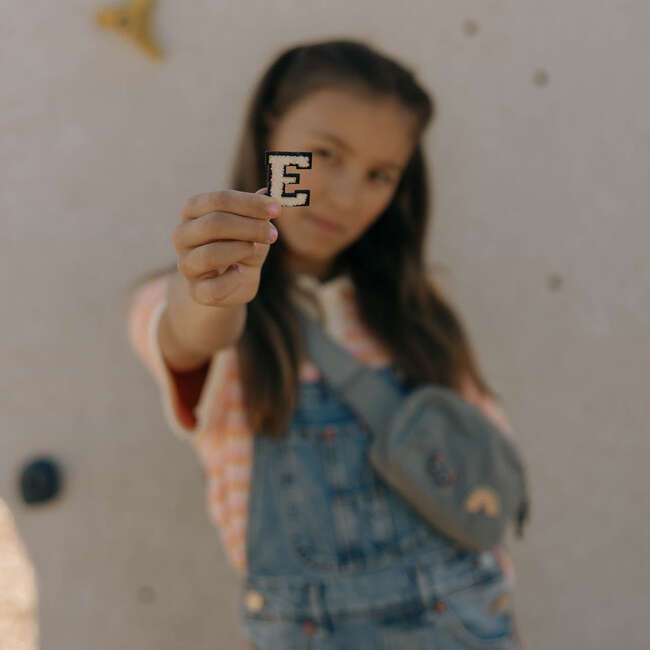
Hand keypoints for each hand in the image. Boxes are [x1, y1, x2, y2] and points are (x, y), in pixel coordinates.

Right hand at [172, 188, 279, 306]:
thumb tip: (268, 192)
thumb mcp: (253, 227)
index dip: (249, 203)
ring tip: (257, 249)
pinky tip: (241, 272)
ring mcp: (186, 264)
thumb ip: (258, 213)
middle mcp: (182, 235)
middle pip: (213, 224)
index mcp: (193, 211)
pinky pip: (213, 287)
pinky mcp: (196, 291)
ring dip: (241, 250)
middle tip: (273, 233)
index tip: (276, 208)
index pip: (219, 200)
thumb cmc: (241, 247)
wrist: (233, 283)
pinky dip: (232, 280)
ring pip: (210, 254)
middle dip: (249, 227)